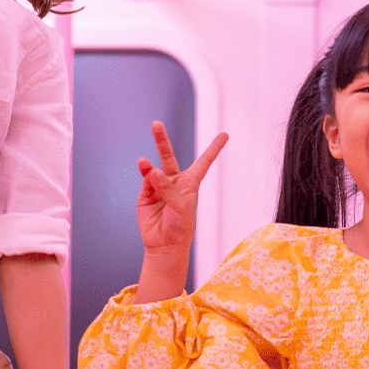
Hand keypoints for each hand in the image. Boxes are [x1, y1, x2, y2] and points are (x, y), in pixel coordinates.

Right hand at [136, 122, 227, 255]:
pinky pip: (145, 180)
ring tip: (144, 164)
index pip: (204, 162)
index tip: (225, 134)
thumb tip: (151, 170)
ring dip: (149, 164)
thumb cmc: (180, 227)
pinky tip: (144, 170)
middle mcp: (174, 182)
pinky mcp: (145, 193)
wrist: (164, 245)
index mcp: (191, 183)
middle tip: (156, 124)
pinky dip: (145, 174)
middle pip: (168, 156)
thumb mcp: (180, 207)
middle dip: (161, 140)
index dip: (214, 148)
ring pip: (153, 168)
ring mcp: (158, 186)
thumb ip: (167, 188)